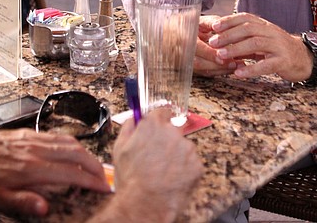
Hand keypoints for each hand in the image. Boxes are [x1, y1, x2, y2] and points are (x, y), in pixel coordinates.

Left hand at [0, 128, 109, 216]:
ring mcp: (33, 139)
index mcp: (31, 168)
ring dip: (86, 153)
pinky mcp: (28, 133)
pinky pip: (56, 135)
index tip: (102, 187)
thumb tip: (44, 207)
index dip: (90, 180)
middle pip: (76, 152)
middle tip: (103, 177)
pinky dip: (71, 143)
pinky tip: (71, 149)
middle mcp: (35, 150)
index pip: (71, 173)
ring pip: (69, 141)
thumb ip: (23, 201)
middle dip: (95, 164)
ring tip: (93, 165)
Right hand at [98, 108, 201, 222]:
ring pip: (183, 148)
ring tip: (162, 173)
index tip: (158, 128)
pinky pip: (191, 164)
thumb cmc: (131, 179)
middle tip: (157, 158)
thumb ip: (128, 127)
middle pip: (173, 131)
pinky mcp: (197, 165)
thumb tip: (134, 118)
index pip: (163, 111)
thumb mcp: (119, 148)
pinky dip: (184, 170)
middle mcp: (172, 132)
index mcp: (153, 125)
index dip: (159, 120)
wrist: (145, 204)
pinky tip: (172, 179)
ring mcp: (187, 148)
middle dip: (167, 141)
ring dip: (176, 157)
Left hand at [203, 12, 311, 81]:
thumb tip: (220, 39)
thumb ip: (244, 39)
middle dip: (228, 35)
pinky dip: (251, 69)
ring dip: (236, 49)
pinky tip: (239, 73)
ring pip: (255, 44)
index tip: (214, 26)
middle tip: (213, 42)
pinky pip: (266, 65)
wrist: (305, 58)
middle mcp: (272, 33)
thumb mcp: (262, 39)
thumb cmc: (279, 49)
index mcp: (265, 26)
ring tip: (221, 55)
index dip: (229, 20)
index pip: (246, 18)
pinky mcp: (284, 62)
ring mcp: (279, 46)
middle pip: (248, 29)